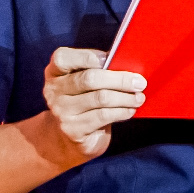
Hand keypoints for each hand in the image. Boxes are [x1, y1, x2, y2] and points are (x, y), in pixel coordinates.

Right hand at [28, 46, 146, 167]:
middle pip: (89, 79)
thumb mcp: (85, 82)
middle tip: (139, 82)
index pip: (64, 58)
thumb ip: (98, 70)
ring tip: (139, 97)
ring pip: (100, 98)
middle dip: (119, 79)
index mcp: (55, 71)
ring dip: (125, 97)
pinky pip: (103, 116)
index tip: (112, 57)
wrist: (71, 136)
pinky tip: (130, 110)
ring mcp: (61, 111)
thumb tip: (127, 63)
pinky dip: (122, 111)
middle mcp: (54, 90)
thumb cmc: (84, 100)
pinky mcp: (73, 129)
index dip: (88, 56)